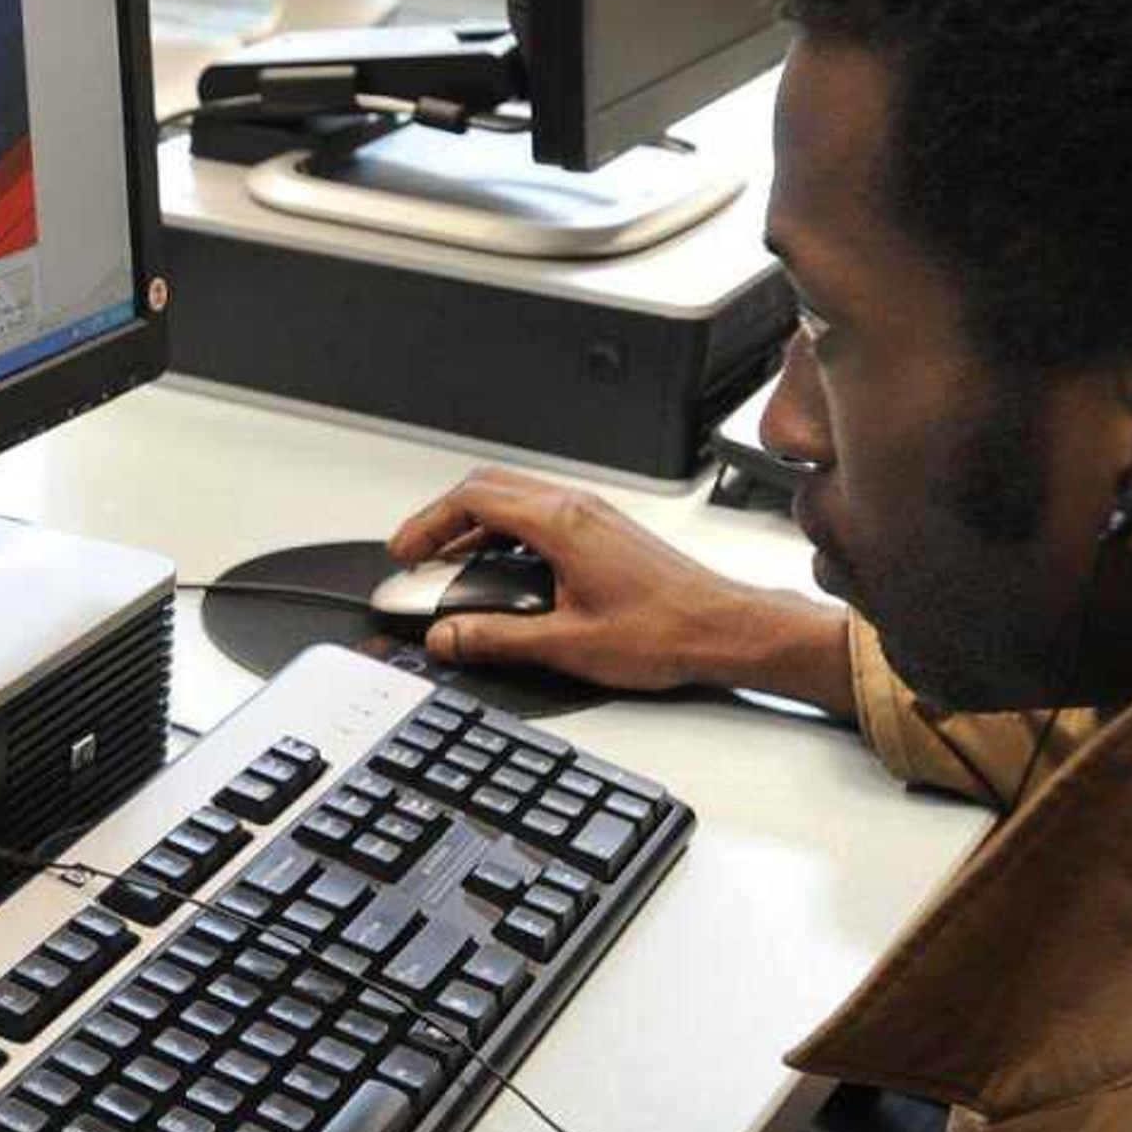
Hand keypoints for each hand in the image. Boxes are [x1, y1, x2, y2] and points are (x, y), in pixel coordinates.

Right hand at [386, 464, 851, 711]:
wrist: (726, 629)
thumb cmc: (665, 631)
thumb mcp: (566, 645)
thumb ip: (496, 638)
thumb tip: (447, 637)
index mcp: (560, 523)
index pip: (472, 501)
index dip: (427, 524)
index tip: (405, 553)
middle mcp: (576, 508)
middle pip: (488, 487)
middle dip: (443, 519)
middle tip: (419, 555)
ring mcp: (593, 516)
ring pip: (515, 498)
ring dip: (475, 526)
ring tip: (452, 566)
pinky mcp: (606, 531)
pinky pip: (541, 514)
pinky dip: (506, 533)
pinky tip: (504, 572)